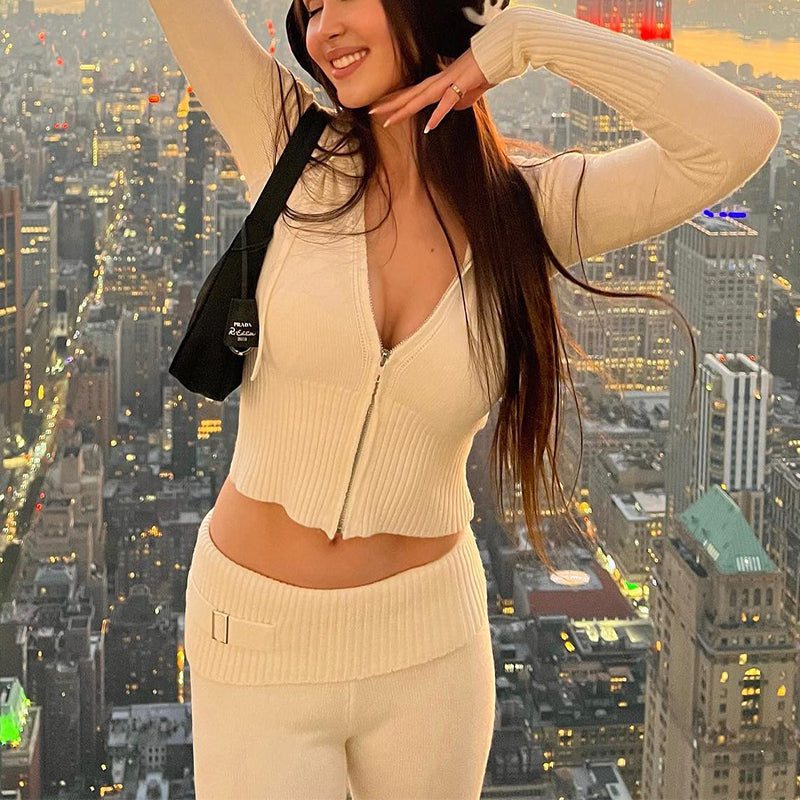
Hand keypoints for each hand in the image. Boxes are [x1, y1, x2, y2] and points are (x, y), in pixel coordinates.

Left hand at [368, 49, 493, 132]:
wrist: (498, 54)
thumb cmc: (484, 70)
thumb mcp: (468, 92)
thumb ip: (458, 102)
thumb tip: (451, 111)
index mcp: (438, 82)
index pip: (412, 92)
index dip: (395, 99)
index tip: (380, 106)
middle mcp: (438, 81)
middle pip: (410, 94)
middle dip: (390, 104)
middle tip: (371, 111)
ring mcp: (448, 82)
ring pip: (421, 98)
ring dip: (404, 110)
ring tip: (389, 121)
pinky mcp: (462, 85)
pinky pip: (447, 103)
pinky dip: (437, 115)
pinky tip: (429, 127)